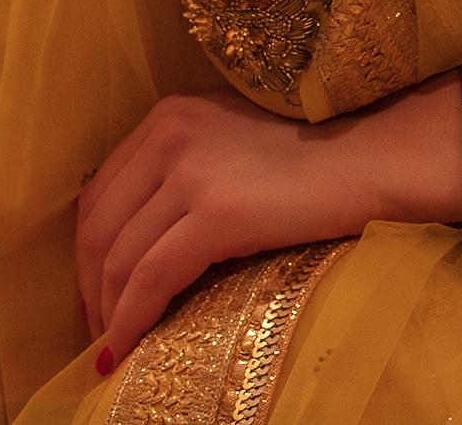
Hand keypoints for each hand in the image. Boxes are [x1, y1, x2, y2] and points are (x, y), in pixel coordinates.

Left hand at [77, 73, 461, 374]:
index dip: (88, 250)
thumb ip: (179, 166)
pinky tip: (128, 347)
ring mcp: (191, 171)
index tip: (94, 290)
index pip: (100, 191)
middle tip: (99, 328)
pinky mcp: (216, 211)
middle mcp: (169, 133)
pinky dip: (131, 319)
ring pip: (118, 257)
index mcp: (169, 114)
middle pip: (97, 225)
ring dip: (108, 312)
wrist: (374, 158)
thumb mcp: (229, 141)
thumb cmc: (312, 155)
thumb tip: (134, 233)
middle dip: (89, 286)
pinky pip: (150, 279)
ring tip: (116, 345)